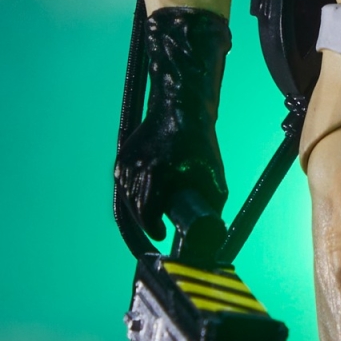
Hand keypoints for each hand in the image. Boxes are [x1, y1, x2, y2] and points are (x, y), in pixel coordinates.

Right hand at [114, 6, 231, 251]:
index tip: (162, 233)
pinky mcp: (123, 154)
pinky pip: (122, 181)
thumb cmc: (199, 140)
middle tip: (157, 229)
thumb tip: (218, 222)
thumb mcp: (213, 169)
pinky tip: (141, 198)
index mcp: (159, 173)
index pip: (147, 212)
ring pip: (126, 195)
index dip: (152, 228)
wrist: (179, 106)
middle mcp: (139, 167)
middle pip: (135, 208)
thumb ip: (215, 196)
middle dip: (145, 222)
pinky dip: (130, 192)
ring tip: (152, 215)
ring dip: (137, 209)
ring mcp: (128, 160)